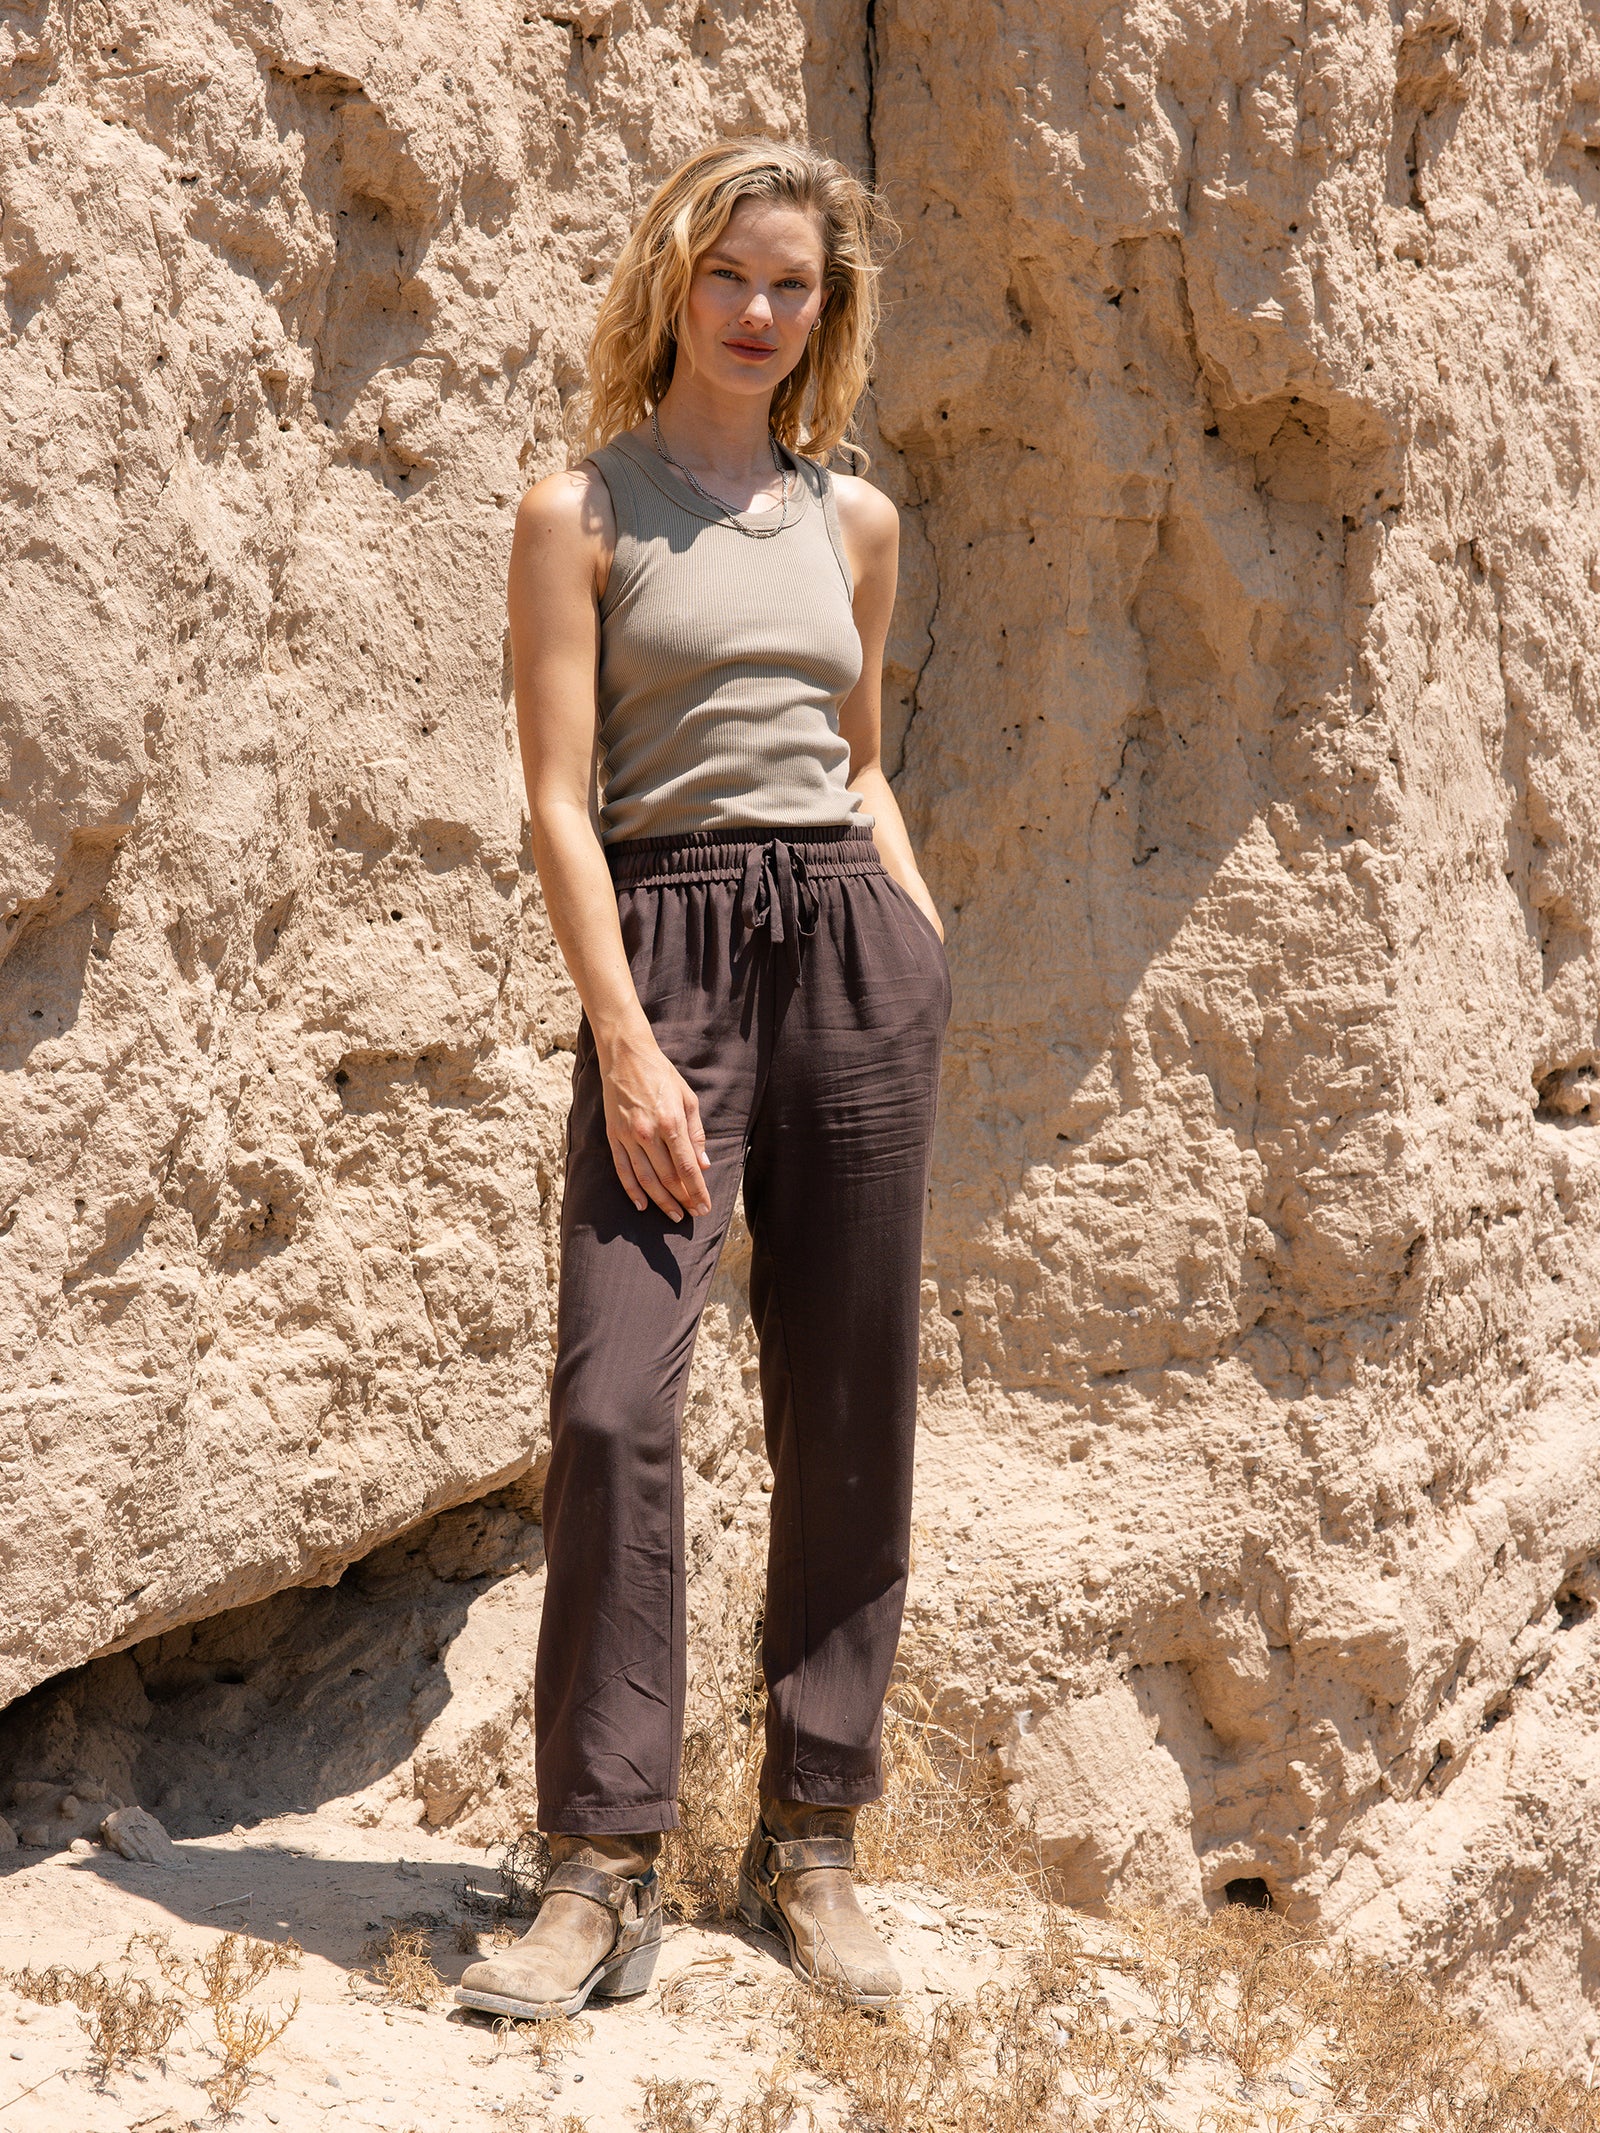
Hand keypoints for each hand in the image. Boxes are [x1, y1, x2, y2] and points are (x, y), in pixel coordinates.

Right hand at [599, 1025, 712, 1220]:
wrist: (626, 1056)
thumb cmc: (662, 1076)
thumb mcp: (688, 1099)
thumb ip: (696, 1134)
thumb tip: (704, 1165)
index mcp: (672, 1122)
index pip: (687, 1167)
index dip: (697, 1191)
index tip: (704, 1207)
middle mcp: (649, 1132)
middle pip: (668, 1177)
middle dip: (683, 1199)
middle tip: (693, 1215)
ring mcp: (628, 1135)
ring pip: (646, 1178)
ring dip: (661, 1201)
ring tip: (674, 1215)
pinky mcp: (613, 1135)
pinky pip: (623, 1170)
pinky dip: (632, 1190)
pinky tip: (642, 1205)